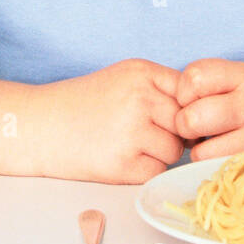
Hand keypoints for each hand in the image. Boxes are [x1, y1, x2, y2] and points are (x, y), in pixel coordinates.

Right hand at [36, 58, 183, 184]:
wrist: (40, 126)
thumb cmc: (82, 104)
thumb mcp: (122, 78)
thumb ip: (160, 88)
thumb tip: (202, 116)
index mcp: (141, 72)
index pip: (191, 92)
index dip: (185, 110)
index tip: (168, 118)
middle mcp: (140, 98)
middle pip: (186, 123)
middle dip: (172, 133)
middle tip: (141, 134)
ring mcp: (132, 131)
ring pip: (175, 151)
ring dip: (159, 154)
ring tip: (127, 145)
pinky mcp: (124, 163)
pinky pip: (156, 171)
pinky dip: (143, 170)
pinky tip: (119, 158)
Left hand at [174, 59, 243, 160]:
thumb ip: (215, 84)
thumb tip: (176, 102)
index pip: (192, 78)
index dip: (185, 91)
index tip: (195, 98)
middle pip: (191, 118)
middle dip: (186, 125)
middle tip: (199, 126)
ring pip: (200, 151)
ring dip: (201, 150)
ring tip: (216, 142)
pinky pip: (220, 170)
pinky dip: (216, 165)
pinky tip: (228, 155)